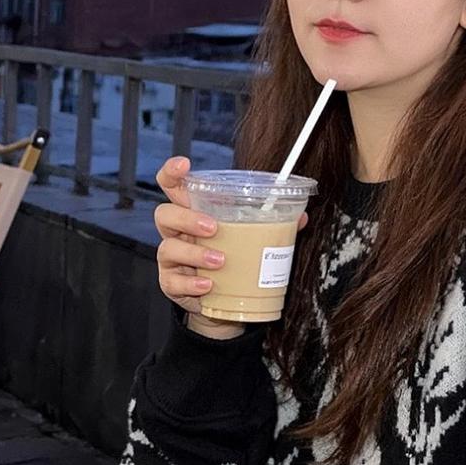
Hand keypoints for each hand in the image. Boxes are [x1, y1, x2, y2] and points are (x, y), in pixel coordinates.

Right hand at [153, 157, 306, 337]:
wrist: (221, 299)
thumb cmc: (231, 258)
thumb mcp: (247, 237)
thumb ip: (271, 225)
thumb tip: (301, 217)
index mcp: (192, 212)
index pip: (171, 185)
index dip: (172, 172)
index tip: (184, 165)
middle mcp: (176, 232)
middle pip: (164, 214)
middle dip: (187, 218)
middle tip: (214, 227)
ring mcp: (171, 259)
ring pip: (168, 248)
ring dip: (194, 253)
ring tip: (221, 260)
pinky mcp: (171, 283)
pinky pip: (172, 282)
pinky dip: (191, 283)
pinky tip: (208, 284)